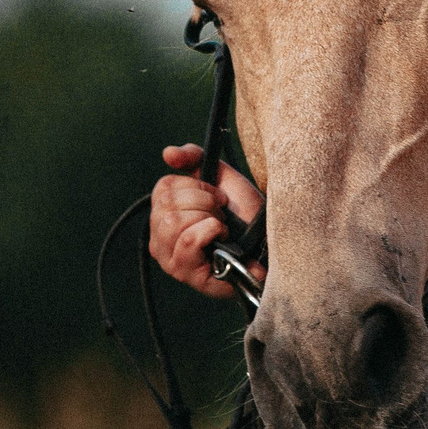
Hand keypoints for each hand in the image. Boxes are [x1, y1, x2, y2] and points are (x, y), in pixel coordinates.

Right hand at [149, 142, 265, 300]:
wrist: (268, 237)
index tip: (217, 197)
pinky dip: (211, 231)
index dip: (196, 187)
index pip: (163, 188)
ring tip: (222, 226)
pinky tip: (223, 237)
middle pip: (167, 206)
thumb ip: (193, 158)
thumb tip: (167, 153)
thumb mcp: (220, 177)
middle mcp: (158, 239)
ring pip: (174, 223)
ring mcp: (170, 260)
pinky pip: (188, 242)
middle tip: (221, 213)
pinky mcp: (186, 275)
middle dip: (204, 202)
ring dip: (208, 218)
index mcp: (162, 214)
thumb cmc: (242, 212)